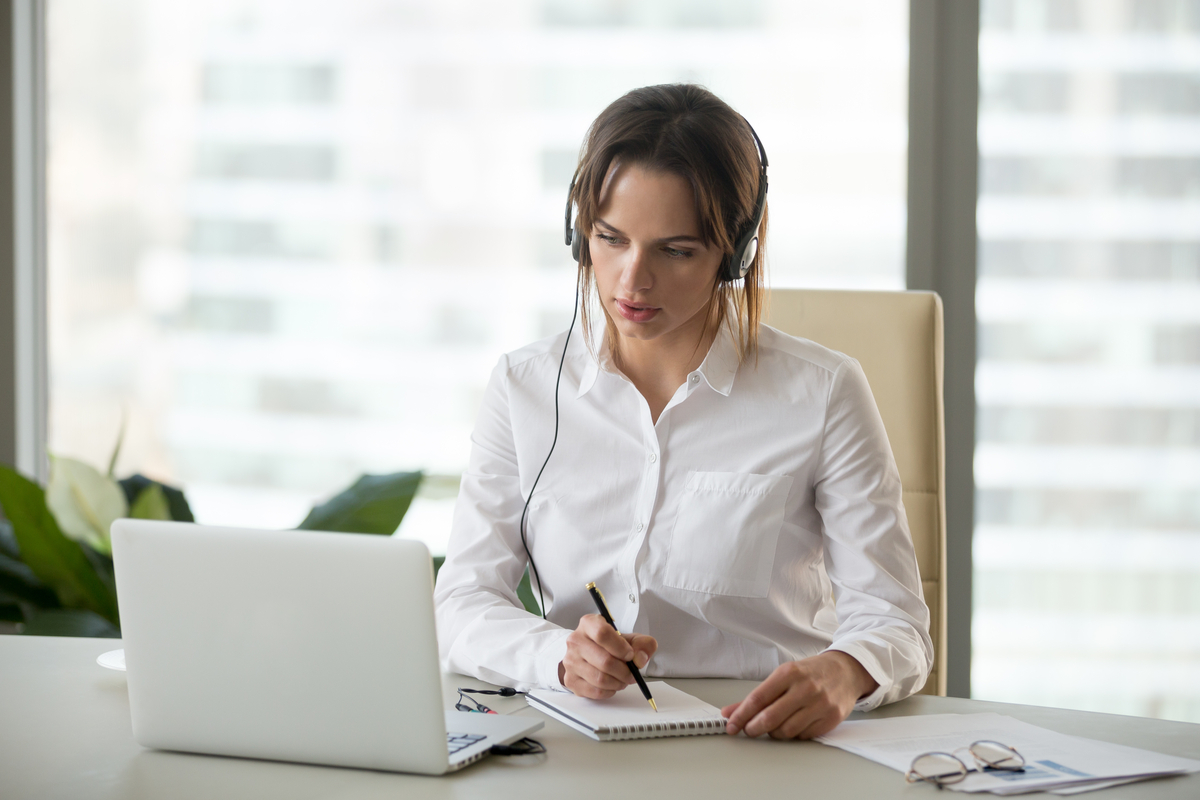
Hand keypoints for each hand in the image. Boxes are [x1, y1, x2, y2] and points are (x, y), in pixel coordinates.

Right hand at [558, 614, 657, 699]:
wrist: (587, 654)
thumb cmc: (609, 645)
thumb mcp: (629, 638)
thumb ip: (642, 644)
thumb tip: (640, 658)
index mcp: (589, 624)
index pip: (602, 634)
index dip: (620, 647)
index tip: (630, 655)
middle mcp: (576, 641)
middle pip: (604, 661)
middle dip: (625, 671)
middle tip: (632, 673)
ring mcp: (570, 661)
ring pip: (600, 679)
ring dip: (618, 683)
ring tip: (623, 679)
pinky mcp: (570, 679)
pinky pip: (595, 691)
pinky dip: (609, 691)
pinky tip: (612, 684)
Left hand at [721, 651, 876, 739]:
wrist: (846, 671)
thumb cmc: (811, 673)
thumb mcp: (784, 676)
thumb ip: (757, 696)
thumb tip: (730, 712)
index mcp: (789, 673)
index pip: (758, 698)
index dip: (741, 715)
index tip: (731, 725)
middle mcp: (805, 688)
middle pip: (771, 717)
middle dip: (754, 728)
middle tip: (748, 730)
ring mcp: (820, 704)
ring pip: (787, 730)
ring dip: (774, 733)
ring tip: (773, 726)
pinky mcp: (831, 718)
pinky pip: (804, 736)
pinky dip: (793, 735)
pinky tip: (793, 725)